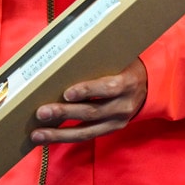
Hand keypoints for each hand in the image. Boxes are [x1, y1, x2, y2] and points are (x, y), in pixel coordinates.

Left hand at [32, 60, 146, 143]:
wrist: (147, 86)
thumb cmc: (124, 67)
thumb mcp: (120, 58)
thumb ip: (99, 58)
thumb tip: (67, 45)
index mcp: (128, 83)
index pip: (108, 88)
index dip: (87, 91)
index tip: (67, 93)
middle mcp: (124, 105)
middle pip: (92, 111)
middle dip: (64, 113)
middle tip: (41, 112)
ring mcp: (118, 121)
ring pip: (86, 131)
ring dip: (58, 133)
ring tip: (37, 134)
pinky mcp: (110, 130)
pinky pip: (86, 137)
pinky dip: (64, 138)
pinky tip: (46, 139)